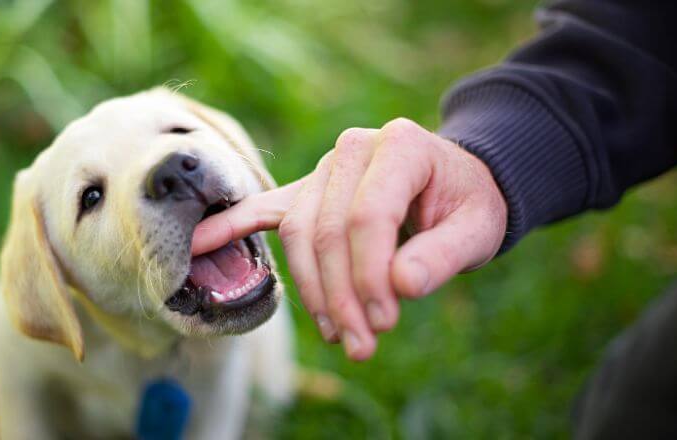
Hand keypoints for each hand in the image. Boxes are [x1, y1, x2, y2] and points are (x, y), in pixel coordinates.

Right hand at [192, 118, 506, 360]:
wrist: (453, 183)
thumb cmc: (468, 204)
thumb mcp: (478, 228)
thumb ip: (444, 255)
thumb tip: (402, 286)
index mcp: (400, 146)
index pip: (368, 215)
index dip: (370, 276)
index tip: (382, 323)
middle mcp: (353, 149)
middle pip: (327, 229)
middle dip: (341, 295)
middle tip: (361, 345)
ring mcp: (324, 169)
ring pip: (298, 233)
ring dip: (312, 290)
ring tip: (336, 335)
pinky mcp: (306, 191)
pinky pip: (263, 209)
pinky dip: (231, 226)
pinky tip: (197, 245)